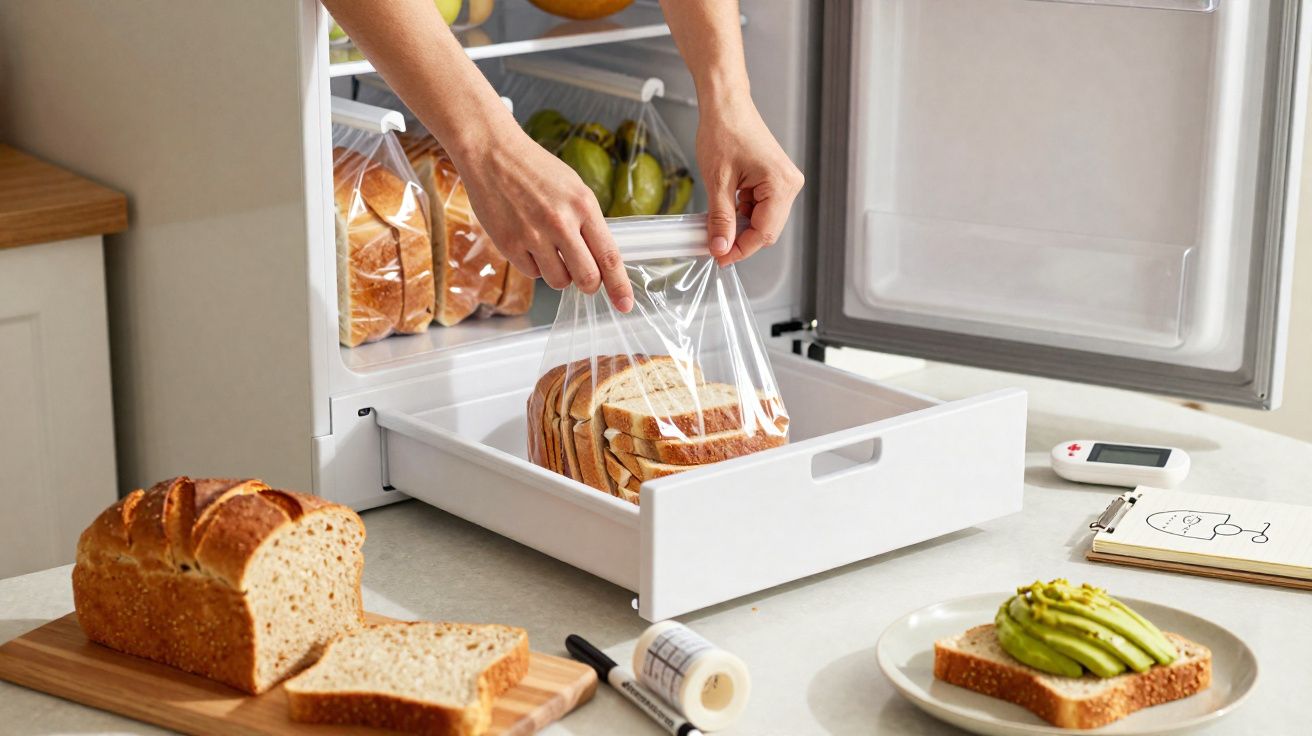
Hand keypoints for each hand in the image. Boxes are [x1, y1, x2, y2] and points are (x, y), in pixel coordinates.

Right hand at [451, 127, 633, 311]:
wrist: (492, 153)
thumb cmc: (535, 169)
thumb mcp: (573, 188)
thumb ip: (588, 223)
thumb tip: (601, 260)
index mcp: (583, 205)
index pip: (609, 256)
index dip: (619, 285)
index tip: (625, 304)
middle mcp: (560, 222)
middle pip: (587, 278)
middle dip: (589, 285)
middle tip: (585, 279)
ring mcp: (533, 235)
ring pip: (558, 281)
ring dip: (560, 274)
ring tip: (551, 249)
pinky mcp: (509, 244)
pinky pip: (532, 273)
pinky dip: (534, 265)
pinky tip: (528, 241)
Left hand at [697, 97, 803, 266]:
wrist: (726, 104)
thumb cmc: (724, 130)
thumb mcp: (717, 181)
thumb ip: (721, 219)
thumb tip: (720, 248)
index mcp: (781, 184)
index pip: (765, 233)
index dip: (741, 250)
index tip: (719, 258)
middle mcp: (789, 184)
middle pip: (767, 230)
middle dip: (740, 240)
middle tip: (713, 246)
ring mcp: (783, 182)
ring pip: (762, 221)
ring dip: (739, 227)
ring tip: (716, 224)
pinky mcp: (774, 180)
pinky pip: (760, 208)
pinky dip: (742, 214)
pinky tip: (725, 210)